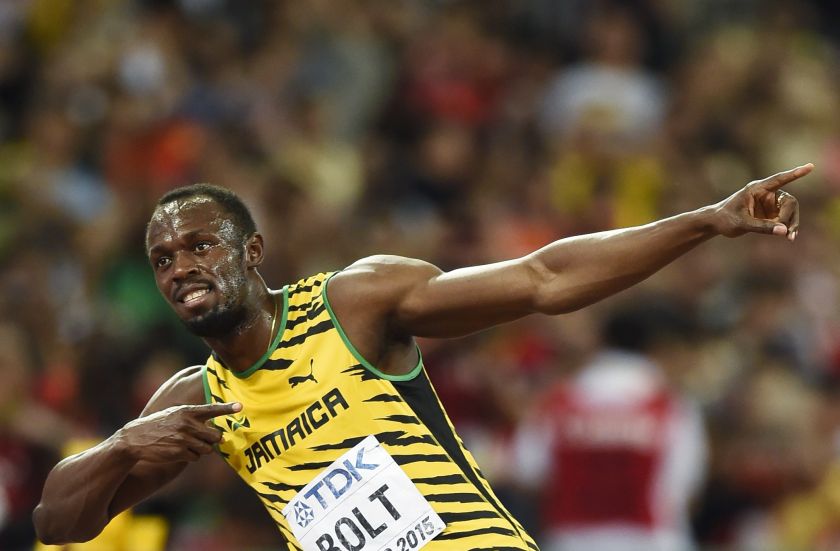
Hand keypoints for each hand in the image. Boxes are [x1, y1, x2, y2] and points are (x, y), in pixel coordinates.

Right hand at [115, 402, 240, 462]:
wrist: (135, 438)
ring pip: (207, 449)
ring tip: (187, 444)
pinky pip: (196, 457)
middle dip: (213, 440)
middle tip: (204, 438)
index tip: (241, 406)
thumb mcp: (175, 414)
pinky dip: (192, 456)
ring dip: (201, 449)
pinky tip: (179, 451)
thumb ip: (194, 418)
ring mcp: (183, 439)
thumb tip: (217, 432)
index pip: (212, 409)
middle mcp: (187, 424)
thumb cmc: (159, 424)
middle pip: (215, 436)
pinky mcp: (178, 452)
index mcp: (187, 411)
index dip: (227, 408)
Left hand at [712, 163, 812, 240]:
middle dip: (789, 217)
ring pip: (790, 211)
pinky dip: (788, 228)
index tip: (810, 167)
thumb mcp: (742, 223)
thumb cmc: (725, 219)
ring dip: (792, 224)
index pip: (779, 179)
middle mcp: (766, 194)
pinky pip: (785, 220)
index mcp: (757, 189)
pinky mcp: (771, 214)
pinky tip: (788, 237)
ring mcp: (770, 204)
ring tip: (790, 237)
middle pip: (789, 202)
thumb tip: (784, 231)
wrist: (716, 224)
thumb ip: (762, 227)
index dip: (795, 174)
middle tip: (786, 232)